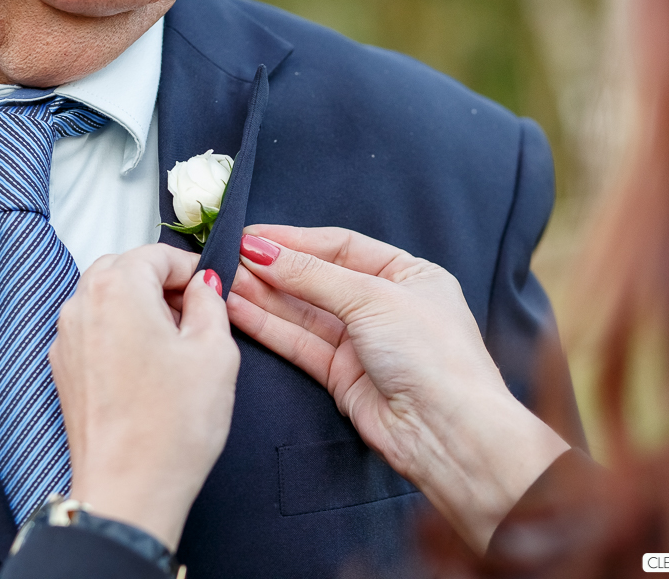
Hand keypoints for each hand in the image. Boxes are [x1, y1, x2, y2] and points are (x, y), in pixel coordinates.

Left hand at [50, 244, 238, 550]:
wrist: (129, 491)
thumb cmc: (172, 425)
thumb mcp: (215, 351)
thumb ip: (211, 302)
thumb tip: (204, 285)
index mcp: (117, 289)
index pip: (156, 253)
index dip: (191, 268)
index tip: (212, 289)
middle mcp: (81, 306)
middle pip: (124, 270)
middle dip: (161, 282)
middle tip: (197, 313)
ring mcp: (66, 340)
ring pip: (106, 299)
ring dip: (140, 307)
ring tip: (177, 344)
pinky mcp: (64, 372)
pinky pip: (95, 331)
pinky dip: (122, 333)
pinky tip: (151, 368)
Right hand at [228, 226, 567, 553]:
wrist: (447, 431)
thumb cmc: (432, 354)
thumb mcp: (373, 297)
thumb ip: (313, 275)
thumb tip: (264, 251)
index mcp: (409, 274)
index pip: (342, 246)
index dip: (295, 240)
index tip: (252, 236)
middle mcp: (385, 305)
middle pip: (318, 278)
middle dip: (273, 268)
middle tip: (228, 257)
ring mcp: (362, 342)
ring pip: (303, 312)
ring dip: (263, 295)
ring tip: (221, 279)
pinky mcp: (342, 376)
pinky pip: (299, 342)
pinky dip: (268, 326)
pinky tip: (237, 308)